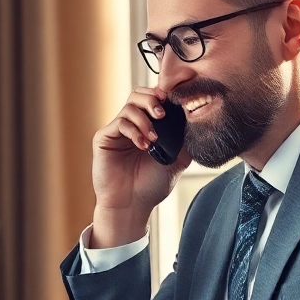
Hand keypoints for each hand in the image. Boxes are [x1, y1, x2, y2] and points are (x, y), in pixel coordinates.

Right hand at [91, 87, 190, 246]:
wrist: (132, 205)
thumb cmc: (152, 185)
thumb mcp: (177, 159)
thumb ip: (185, 138)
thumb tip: (195, 116)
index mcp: (147, 127)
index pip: (153, 99)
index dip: (163, 95)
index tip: (175, 101)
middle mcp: (131, 125)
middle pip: (138, 94)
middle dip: (152, 99)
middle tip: (162, 114)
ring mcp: (116, 131)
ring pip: (129, 106)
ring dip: (145, 120)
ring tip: (153, 139)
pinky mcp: (104, 138)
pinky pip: (119, 122)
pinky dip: (134, 130)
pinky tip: (143, 145)